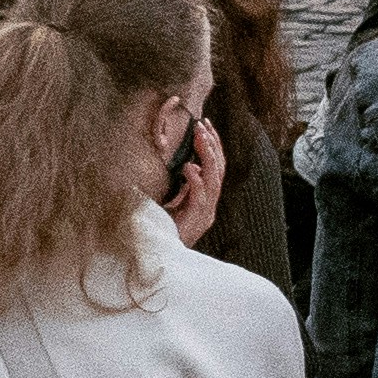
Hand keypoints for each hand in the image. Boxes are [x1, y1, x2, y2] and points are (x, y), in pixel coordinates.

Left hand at [163, 122, 228, 248]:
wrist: (159, 253)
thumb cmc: (163, 226)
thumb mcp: (174, 201)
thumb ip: (184, 186)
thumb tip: (189, 165)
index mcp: (206, 199)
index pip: (216, 167)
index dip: (213, 145)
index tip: (205, 124)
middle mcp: (210, 205)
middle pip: (219, 170)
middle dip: (212, 145)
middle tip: (202, 124)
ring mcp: (205, 214)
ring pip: (214, 180)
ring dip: (208, 157)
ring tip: (199, 137)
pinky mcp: (196, 221)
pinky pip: (201, 198)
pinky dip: (195, 181)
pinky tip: (187, 167)